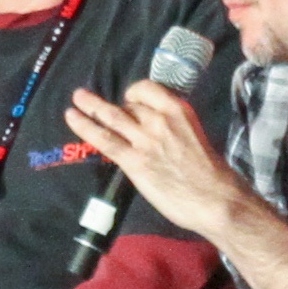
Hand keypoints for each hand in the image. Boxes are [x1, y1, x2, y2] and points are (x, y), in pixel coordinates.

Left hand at [60, 81, 243, 242]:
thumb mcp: (193, 136)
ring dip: (91, 106)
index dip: (134, 94)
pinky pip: (104, 139)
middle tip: (92, 101)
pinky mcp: (134, 161)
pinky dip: (85, 126)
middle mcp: (160, 119)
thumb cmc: (211, 173)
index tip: (129, 100)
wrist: (215, 198)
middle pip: (128, 106)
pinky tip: (72, 117)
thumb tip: (152, 133)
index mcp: (179, 110)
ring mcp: (145, 139)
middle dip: (111, 106)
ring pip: (111, 116)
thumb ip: (173, 129)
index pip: (146, 90)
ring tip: (76, 99)